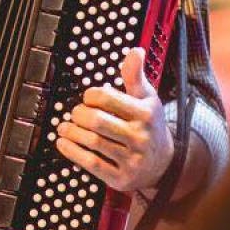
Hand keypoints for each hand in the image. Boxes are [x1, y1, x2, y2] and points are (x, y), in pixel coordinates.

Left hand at [54, 47, 173, 191]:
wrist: (166, 164)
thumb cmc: (149, 125)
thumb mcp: (147, 98)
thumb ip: (135, 75)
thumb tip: (135, 50)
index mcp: (146, 114)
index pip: (107, 98)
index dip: (90, 95)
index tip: (87, 98)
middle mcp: (140, 137)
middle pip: (96, 121)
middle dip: (78, 114)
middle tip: (75, 113)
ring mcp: (132, 160)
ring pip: (92, 142)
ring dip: (71, 132)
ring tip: (64, 127)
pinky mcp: (121, 178)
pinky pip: (92, 164)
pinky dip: (72, 152)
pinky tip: (64, 142)